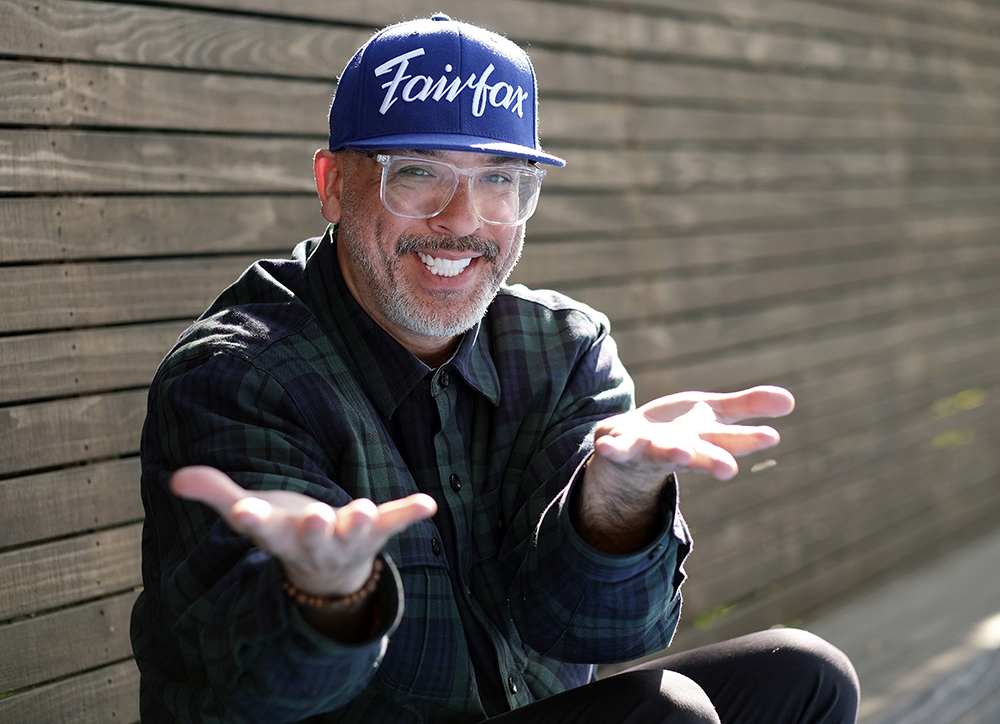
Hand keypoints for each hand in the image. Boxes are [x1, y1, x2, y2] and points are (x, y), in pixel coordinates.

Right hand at [170, 466, 436, 597]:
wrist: (327, 574)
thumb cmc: (284, 532)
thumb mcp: (251, 512)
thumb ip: (217, 493)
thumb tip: (176, 477)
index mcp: (279, 536)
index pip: (261, 529)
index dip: (252, 519)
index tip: (242, 513)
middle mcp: (313, 542)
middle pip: (312, 538)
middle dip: (313, 528)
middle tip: (314, 517)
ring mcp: (347, 539)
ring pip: (354, 535)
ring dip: (359, 524)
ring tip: (363, 510)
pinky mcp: (376, 531)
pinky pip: (395, 523)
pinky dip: (410, 514)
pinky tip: (428, 504)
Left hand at [593, 385, 794, 483]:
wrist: (631, 449)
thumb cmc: (679, 431)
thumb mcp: (713, 414)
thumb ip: (748, 407)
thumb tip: (790, 400)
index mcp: (705, 443)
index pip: (730, 441)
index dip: (748, 440)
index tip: (770, 437)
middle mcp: (681, 451)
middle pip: (700, 456)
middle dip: (713, 460)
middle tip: (729, 469)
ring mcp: (649, 451)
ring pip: (661, 454)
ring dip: (671, 454)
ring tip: (682, 453)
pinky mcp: (620, 446)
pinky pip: (614, 448)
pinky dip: (611, 448)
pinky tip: (604, 444)